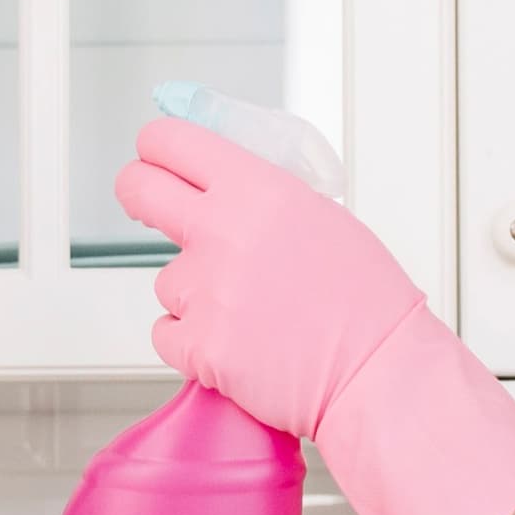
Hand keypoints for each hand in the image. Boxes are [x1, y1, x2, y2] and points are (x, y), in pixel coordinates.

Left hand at [116, 118, 514, 514]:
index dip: (156, 148)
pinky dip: (194, 342)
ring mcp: (206, 292)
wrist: (377, 373)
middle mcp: (224, 233)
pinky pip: (168, 333)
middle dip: (138, 193)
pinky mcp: (198, 346)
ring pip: (167, 279)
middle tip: (147, 205)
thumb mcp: (321, 218)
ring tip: (250, 312)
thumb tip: (217, 186)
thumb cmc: (366, 303)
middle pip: (138, 188)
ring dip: (195, 293)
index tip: (155, 158)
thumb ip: (261, 198)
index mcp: (258, 191)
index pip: (172, 141)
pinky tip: (238, 344)